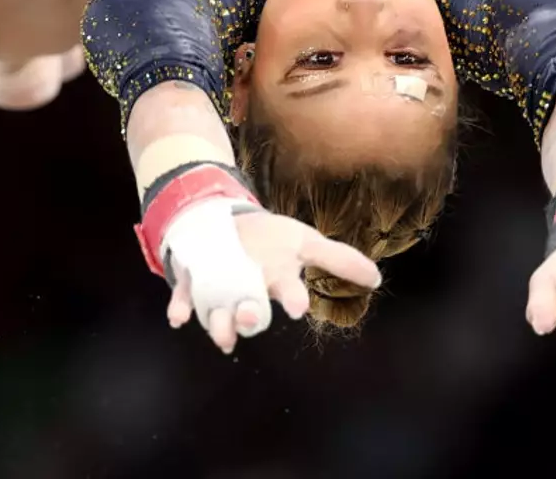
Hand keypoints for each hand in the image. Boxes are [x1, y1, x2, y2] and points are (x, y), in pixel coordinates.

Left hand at [164, 204, 380, 352]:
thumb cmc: (271, 241)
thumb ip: (339, 259)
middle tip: (251, 315)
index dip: (293, 298)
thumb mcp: (304, 242)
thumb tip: (377, 277)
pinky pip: (184, 301)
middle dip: (251, 319)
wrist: (227, 227)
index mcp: (276, 281)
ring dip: (219, 325)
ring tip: (222, 329)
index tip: (297, 306)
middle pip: (251, 315)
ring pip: (218, 317)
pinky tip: (178, 318)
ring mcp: (218, 290)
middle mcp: (248, 293)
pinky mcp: (192, 284)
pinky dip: (181, 309)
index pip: (289, 292)